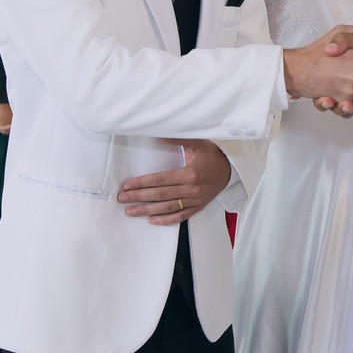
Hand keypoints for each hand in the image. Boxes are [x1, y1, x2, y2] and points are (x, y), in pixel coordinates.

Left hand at [117, 139, 231, 225]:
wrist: (230, 169)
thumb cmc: (212, 155)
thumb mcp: (196, 142)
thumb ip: (176, 138)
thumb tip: (157, 132)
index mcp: (190, 174)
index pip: (160, 180)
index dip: (142, 183)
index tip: (127, 185)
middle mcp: (192, 190)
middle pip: (160, 195)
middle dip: (139, 197)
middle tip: (122, 199)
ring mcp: (195, 201)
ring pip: (168, 208)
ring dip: (147, 210)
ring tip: (131, 211)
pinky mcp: (198, 207)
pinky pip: (180, 216)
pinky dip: (166, 220)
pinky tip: (152, 220)